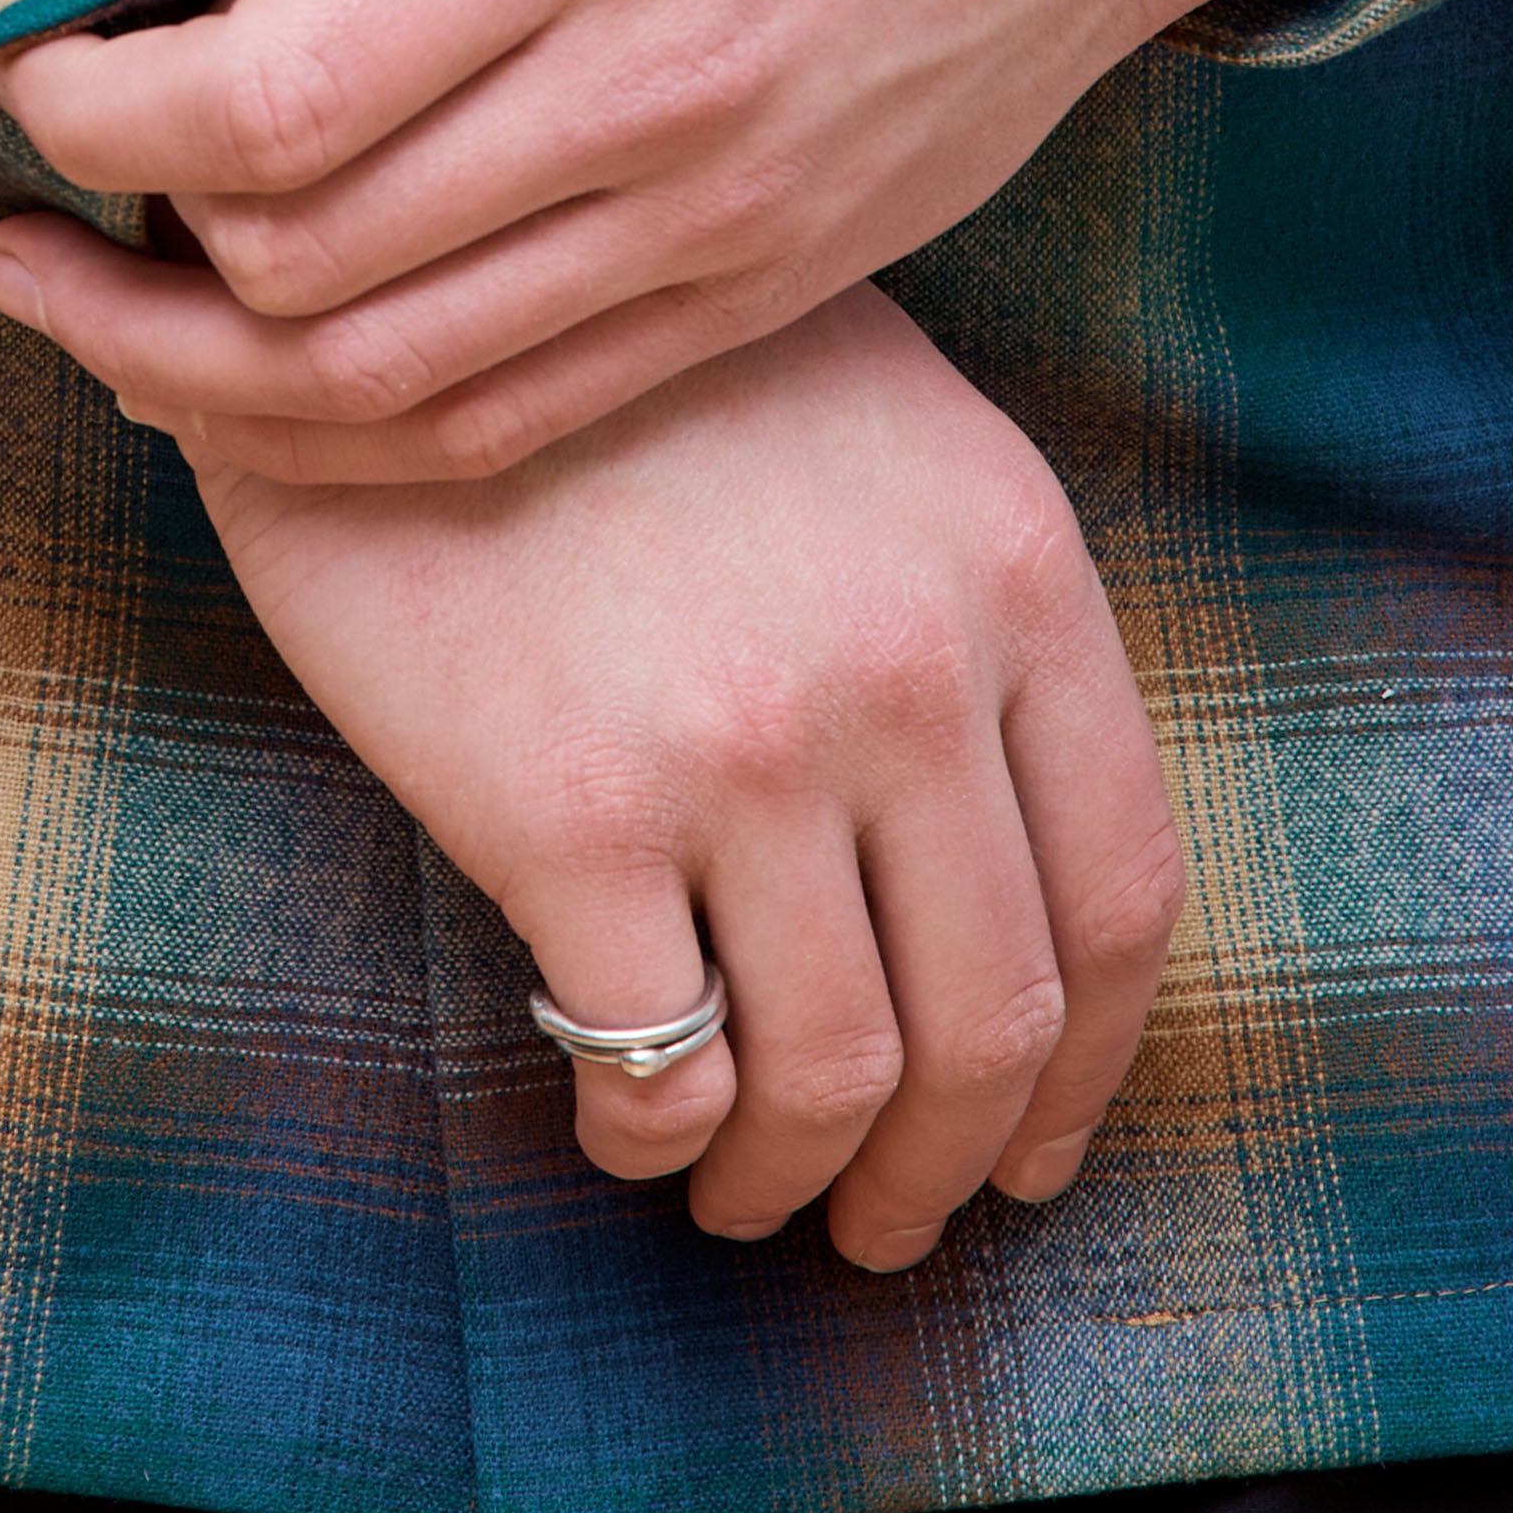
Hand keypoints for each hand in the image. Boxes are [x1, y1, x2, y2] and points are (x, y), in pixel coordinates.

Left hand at [0, 0, 1399, 479]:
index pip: (272, 96)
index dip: (97, 101)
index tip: (29, 47)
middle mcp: (659, 90)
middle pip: (305, 264)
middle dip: (116, 228)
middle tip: (39, 154)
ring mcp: (723, 219)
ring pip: (385, 390)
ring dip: (189, 362)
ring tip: (75, 291)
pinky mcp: (765, 291)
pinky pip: (508, 425)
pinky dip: (344, 431)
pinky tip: (243, 367)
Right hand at [193, 284, 1188, 1259]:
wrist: (393, 290)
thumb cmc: (626, 371)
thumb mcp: (874, 425)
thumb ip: (965, 610)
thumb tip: (996, 859)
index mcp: (1011, 564)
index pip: (1118, 889)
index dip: (1085, 1065)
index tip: (1037, 1148)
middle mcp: (908, 666)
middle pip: (993, 1015)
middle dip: (947, 1165)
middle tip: (883, 1222)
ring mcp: (747, 746)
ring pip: (838, 1072)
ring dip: (794, 1178)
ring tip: (743, 1196)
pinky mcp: (574, 811)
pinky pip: (661, 1062)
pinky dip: (656, 1136)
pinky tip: (624, 1126)